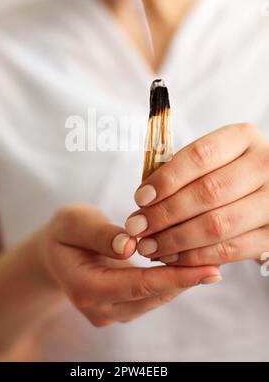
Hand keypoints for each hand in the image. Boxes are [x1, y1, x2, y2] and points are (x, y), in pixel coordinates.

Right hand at [42, 204, 220, 326]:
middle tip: (216, 265)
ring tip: (209, 263)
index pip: (137, 286)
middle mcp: (100, 308)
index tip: (205, 270)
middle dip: (185, 281)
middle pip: (151, 296)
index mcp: (85, 288)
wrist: (56, 252)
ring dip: (181, 281)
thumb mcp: (73, 222)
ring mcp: (111, 312)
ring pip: (155, 299)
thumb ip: (98, 234)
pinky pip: (152, 295)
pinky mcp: (122, 307)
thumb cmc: (64, 232)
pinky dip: (171, 280)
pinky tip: (189, 265)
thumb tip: (129, 246)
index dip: (173, 278)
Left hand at [125, 123, 268, 266]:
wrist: (266, 190)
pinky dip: (196, 256)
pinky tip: (172, 256)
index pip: (200, 155)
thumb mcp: (210, 158)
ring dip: (176, 239)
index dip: (166, 179)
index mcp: (243, 138)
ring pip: (218, 225)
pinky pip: (230, 250)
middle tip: (137, 226)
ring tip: (148, 245)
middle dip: (165, 213)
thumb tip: (144, 200)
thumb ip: (180, 171)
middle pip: (208, 192)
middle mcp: (265, 165)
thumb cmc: (225, 171)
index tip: (140, 198)